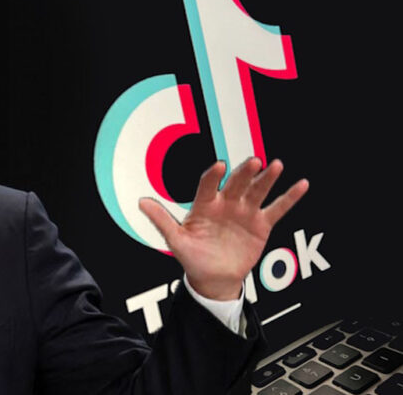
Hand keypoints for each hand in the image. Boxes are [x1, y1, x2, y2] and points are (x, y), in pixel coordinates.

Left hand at [138, 158, 308, 300]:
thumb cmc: (193, 257)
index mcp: (204, 205)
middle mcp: (226, 204)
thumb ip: (161, 220)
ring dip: (267, 179)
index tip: (219, 166)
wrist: (213, 278)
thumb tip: (141, 201)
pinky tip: (301, 184)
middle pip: (236, 184)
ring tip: (275, 166)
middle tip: (253, 162)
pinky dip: (289, 197)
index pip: (208, 186)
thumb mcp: (175, 240)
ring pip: (257, 191)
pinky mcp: (261, 224)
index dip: (212, 177)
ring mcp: (244, 212)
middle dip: (244, 173)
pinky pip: (277, 208)